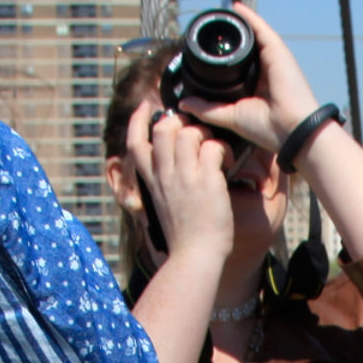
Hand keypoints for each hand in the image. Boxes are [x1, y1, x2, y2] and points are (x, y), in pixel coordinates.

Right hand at [125, 106, 235, 265]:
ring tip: (215, 150)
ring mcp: (184, 177)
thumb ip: (163, 183)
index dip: (138, 119)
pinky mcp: (206, 181)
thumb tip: (171, 168)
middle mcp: (164, 175)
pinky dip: (223, 149)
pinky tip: (227, 163)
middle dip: (180, 121)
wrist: (194, 257)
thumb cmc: (184, 235)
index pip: (134, 141)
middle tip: (196, 131)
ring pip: (189, 132)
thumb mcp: (163, 206)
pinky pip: (213, 147)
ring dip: (205, 134)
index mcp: (151, 181)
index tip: (147, 106)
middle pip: (162, 129)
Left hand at [170, 1, 324, 154]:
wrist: (290, 129)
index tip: (207, 49)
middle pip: (246, 48)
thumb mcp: (230, 117)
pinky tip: (236, 8)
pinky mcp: (278, 51)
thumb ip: (207, 109)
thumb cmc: (268, 128)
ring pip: (253, 35)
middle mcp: (266, 71)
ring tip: (220, 14)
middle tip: (211, 28)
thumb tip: (184, 104)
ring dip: (238, 23)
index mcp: (257, 86)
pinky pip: (261, 29)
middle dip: (231, 36)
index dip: (224, 57)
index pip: (238, 66)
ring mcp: (273, 59)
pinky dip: (249, 18)